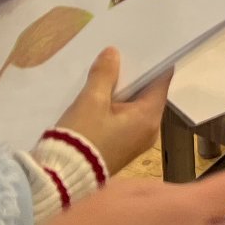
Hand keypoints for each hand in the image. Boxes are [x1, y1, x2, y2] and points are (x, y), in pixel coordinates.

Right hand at [55, 50, 172, 174]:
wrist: (62, 178)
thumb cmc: (83, 136)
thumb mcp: (92, 100)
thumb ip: (105, 74)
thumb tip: (113, 53)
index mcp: (150, 117)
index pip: (162, 81)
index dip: (153, 62)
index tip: (142, 46)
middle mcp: (150, 130)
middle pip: (149, 93)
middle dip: (135, 75)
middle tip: (121, 53)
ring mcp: (137, 141)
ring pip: (136, 106)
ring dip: (124, 90)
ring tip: (109, 70)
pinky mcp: (123, 147)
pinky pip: (126, 119)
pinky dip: (118, 106)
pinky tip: (102, 94)